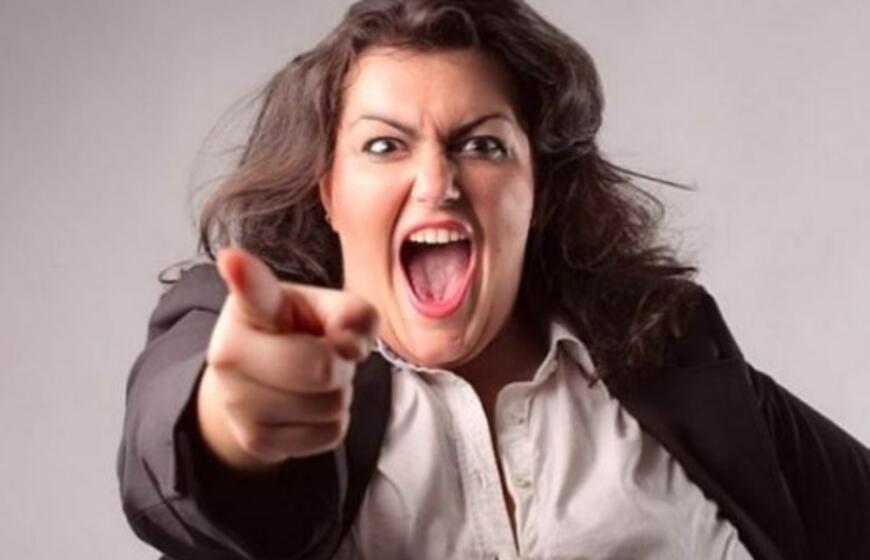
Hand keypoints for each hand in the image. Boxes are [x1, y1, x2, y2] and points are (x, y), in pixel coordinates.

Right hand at [196, 248, 376, 470]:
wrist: (256, 384)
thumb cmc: (298, 333)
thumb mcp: (324, 308)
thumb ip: (352, 312)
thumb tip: (351, 346)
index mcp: (248, 306)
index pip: (251, 291)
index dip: (243, 274)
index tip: (233, 258)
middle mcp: (230, 351)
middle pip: (319, 369)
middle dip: (340, 364)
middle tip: (327, 354)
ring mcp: (237, 401)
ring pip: (330, 406)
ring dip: (339, 394)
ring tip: (315, 380)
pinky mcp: (255, 440)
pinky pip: (329, 435)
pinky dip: (332, 422)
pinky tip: (309, 406)